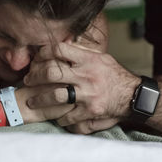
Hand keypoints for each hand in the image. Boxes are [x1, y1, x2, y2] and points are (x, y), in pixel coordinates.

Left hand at [23, 42, 140, 132]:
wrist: (134, 95)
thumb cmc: (114, 75)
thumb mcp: (100, 57)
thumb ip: (81, 52)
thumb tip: (63, 44)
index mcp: (88, 59)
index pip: (59, 50)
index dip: (43, 53)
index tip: (36, 58)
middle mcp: (86, 75)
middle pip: (51, 73)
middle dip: (34, 77)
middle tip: (28, 80)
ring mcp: (87, 94)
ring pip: (55, 96)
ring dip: (39, 99)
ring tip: (32, 101)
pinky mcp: (89, 111)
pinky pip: (67, 116)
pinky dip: (58, 117)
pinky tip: (54, 116)